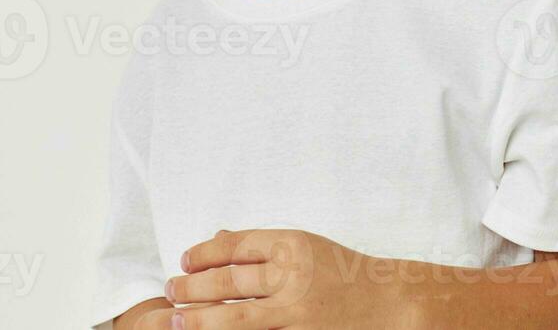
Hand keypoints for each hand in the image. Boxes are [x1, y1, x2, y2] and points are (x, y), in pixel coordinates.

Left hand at [165, 228, 411, 328]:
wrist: (387, 302)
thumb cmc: (345, 273)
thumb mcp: (307, 247)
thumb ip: (264, 245)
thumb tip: (218, 238)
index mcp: (293, 244)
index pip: (237, 245)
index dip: (204, 253)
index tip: (185, 260)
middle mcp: (292, 274)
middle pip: (229, 280)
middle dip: (192, 286)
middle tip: (170, 289)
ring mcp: (294, 310)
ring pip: (234, 315)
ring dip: (199, 317)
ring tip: (175, 318)